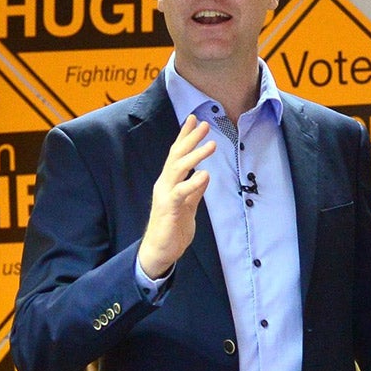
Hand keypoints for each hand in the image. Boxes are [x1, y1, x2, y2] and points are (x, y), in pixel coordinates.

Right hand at [136, 116, 214, 279]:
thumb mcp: (188, 206)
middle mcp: (165, 184)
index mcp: (169, 182)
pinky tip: (205, 174)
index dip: (185, 136)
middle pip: (176, 156)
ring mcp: (166, 195)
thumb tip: (204, 175)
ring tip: (211, 144)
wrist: (160, 251)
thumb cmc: (173, 229)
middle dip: (190, 138)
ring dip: (195, 155)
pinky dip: (193, 182)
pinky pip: (181, 192)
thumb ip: (194, 191)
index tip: (194, 119)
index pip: (177, 154)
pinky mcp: (170, 208)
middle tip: (204, 124)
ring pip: (178, 169)